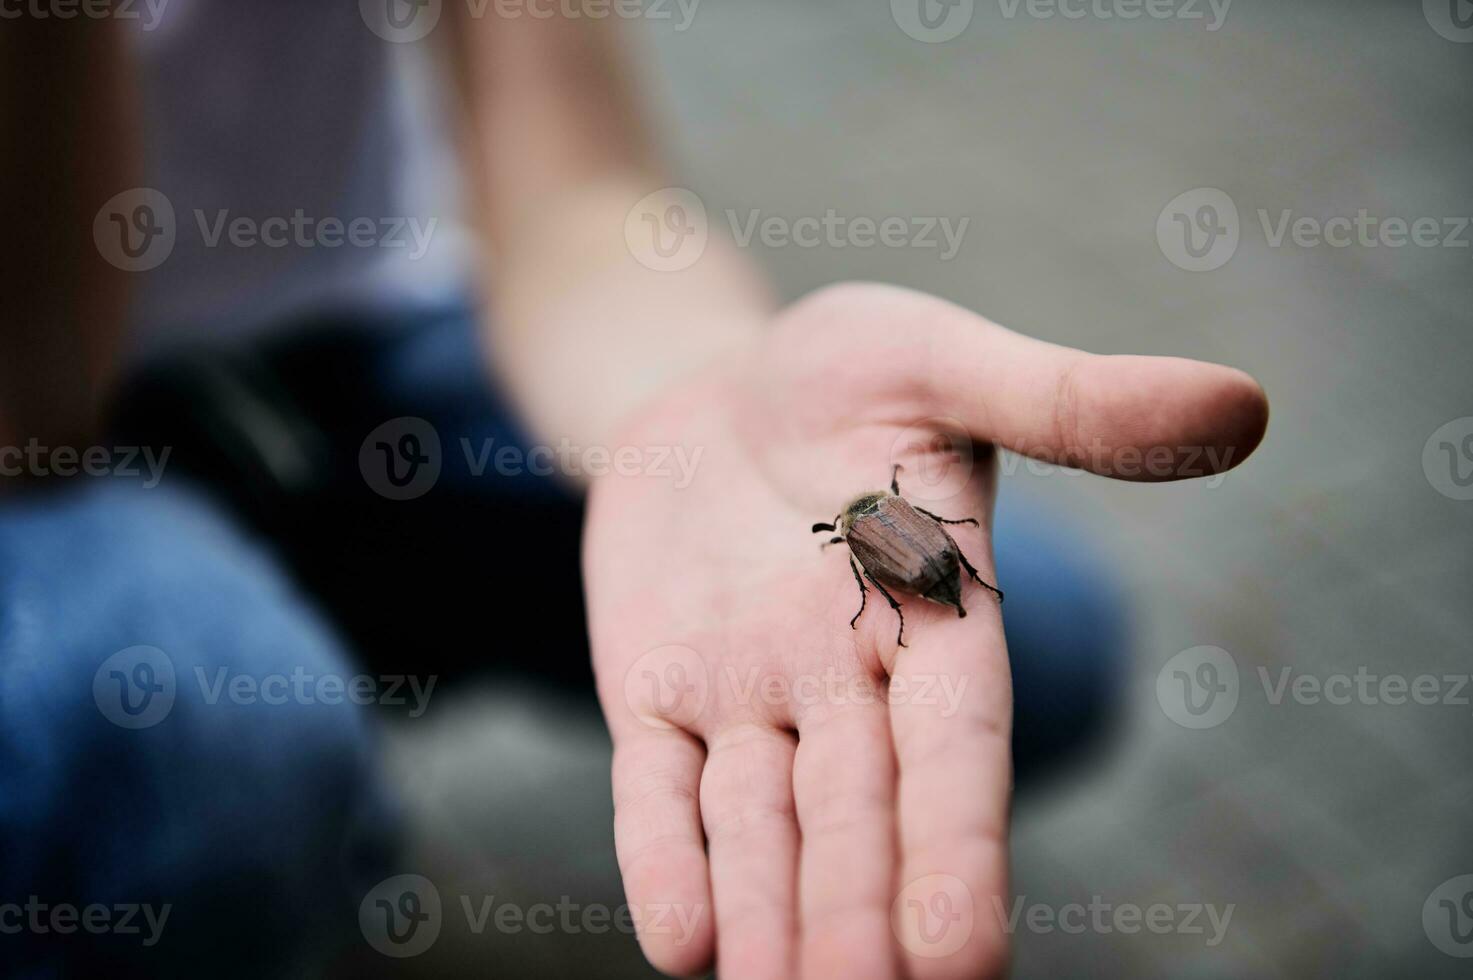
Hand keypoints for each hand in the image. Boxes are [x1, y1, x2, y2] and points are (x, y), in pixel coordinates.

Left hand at [583, 283, 1267, 978]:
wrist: (710, 387)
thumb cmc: (847, 372)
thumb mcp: (947, 365)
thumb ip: (1070, 403)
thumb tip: (1244, 405)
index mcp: (937, 619)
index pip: (955, 752)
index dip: (958, 847)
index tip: (961, 954)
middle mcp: (848, 683)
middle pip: (857, 816)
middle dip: (857, 913)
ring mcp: (747, 696)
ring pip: (760, 826)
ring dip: (768, 918)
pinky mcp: (656, 690)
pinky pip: (658, 786)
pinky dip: (666, 856)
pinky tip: (682, 944)